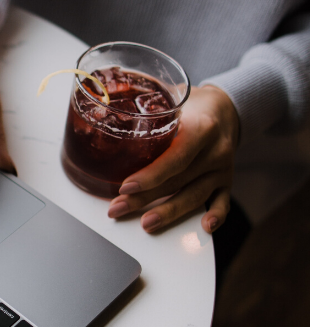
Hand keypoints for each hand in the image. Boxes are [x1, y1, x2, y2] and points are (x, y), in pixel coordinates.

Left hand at [107, 85, 239, 233]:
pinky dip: (216, 215)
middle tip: (118, 208)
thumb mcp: (172, 98)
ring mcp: (222, 168)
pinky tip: (204, 227)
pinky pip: (223, 201)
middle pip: (178, 180)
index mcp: (202, 127)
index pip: (176, 157)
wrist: (226, 108)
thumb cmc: (190, 105)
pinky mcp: (226, 181)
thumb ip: (145, 106)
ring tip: (146, 223)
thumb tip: (100, 99)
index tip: (126, 186)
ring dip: (169, 212)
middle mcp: (215, 150)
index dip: (151, 175)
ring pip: (195, 195)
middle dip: (145, 198)